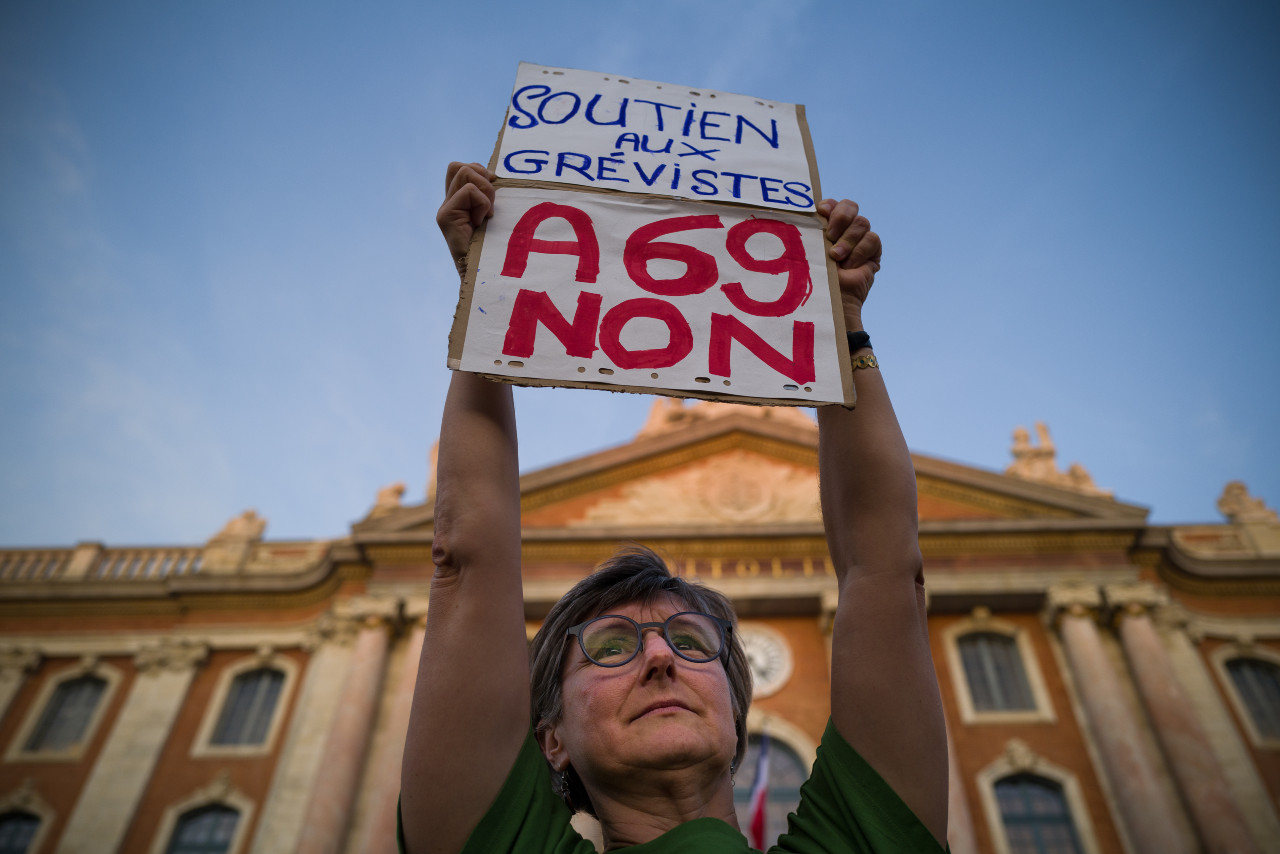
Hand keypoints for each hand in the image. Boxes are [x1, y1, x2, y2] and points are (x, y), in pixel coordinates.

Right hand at [437, 162, 496, 276]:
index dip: (480, 172)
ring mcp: (445, 210)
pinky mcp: (446, 216)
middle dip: (481, 177)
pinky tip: (482, 223)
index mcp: (458, 203)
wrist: (485, 275)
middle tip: (490, 203)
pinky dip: (483, 204)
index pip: (461, 168)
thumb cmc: (496, 249)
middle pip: (459, 167)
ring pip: (464, 172)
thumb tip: (494, 176)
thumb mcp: (494, 215)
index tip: (494, 190)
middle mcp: (448, 204)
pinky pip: (470, 191)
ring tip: (488, 214)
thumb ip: (488, 196)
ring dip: (485, 191)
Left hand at [817, 198, 881, 325]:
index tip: (821, 212)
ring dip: (848, 240)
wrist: (832, 299)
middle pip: (850, 206)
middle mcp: (844, 230)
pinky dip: (860, 251)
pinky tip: (850, 265)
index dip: (830, 205)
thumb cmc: (815, 278)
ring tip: (836, 257)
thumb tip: (815, 214)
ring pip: (862, 222)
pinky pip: (872, 239)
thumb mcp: (812, 250)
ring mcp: (860, 240)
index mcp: (827, 227)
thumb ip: (815, 231)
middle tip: (830, 236)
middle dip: (840, 217)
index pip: (833, 204)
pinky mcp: (873, 251)